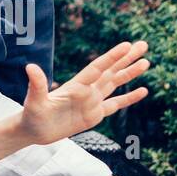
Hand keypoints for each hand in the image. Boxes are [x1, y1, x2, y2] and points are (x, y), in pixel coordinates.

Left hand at [17, 41, 149, 145]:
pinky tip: (142, 90)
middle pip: (110, 71)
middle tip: (143, 44)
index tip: (126, 45)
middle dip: (126, 59)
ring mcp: (91, 102)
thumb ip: (37, 85)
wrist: (32, 131)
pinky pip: (115, 105)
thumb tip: (30, 66)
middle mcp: (86, 91)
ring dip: (129, 73)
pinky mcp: (94, 115)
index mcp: (75, 86)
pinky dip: (129, 98)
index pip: (97, 68)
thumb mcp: (34, 101)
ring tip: (146, 62)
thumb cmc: (31, 115)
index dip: (112, 57)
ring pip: (115, 84)